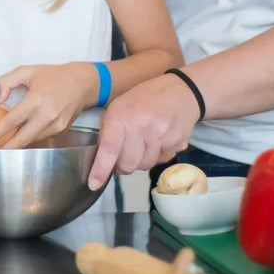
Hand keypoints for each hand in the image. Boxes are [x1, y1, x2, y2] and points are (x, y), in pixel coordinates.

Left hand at [0, 62, 97, 148]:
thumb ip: (7, 81)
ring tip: (2, 145)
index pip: (13, 120)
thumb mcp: (27, 71)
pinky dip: (30, 138)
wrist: (83, 83)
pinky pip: (41, 137)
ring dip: (17, 144)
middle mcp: (47, 115)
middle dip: (6, 147)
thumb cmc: (53, 76)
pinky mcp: (61, 130)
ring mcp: (56, 125)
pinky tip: (19, 137)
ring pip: (32, 140)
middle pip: (23, 138)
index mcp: (37, 100)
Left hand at [87, 73, 199, 189]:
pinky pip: (160, 161)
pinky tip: (157, 141)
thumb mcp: (119, 107)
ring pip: (144, 166)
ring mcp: (161, 135)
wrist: (180, 91)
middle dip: (122, 165)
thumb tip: (100, 160)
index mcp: (122, 116)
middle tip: (123, 154)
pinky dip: (156, 156)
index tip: (93, 183)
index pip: (110, 147)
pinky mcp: (176, 143)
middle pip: (128, 164)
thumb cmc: (143, 99)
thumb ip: (109, 131)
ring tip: (143, 143)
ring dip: (140, 160)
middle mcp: (141, 127)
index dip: (101, 168)